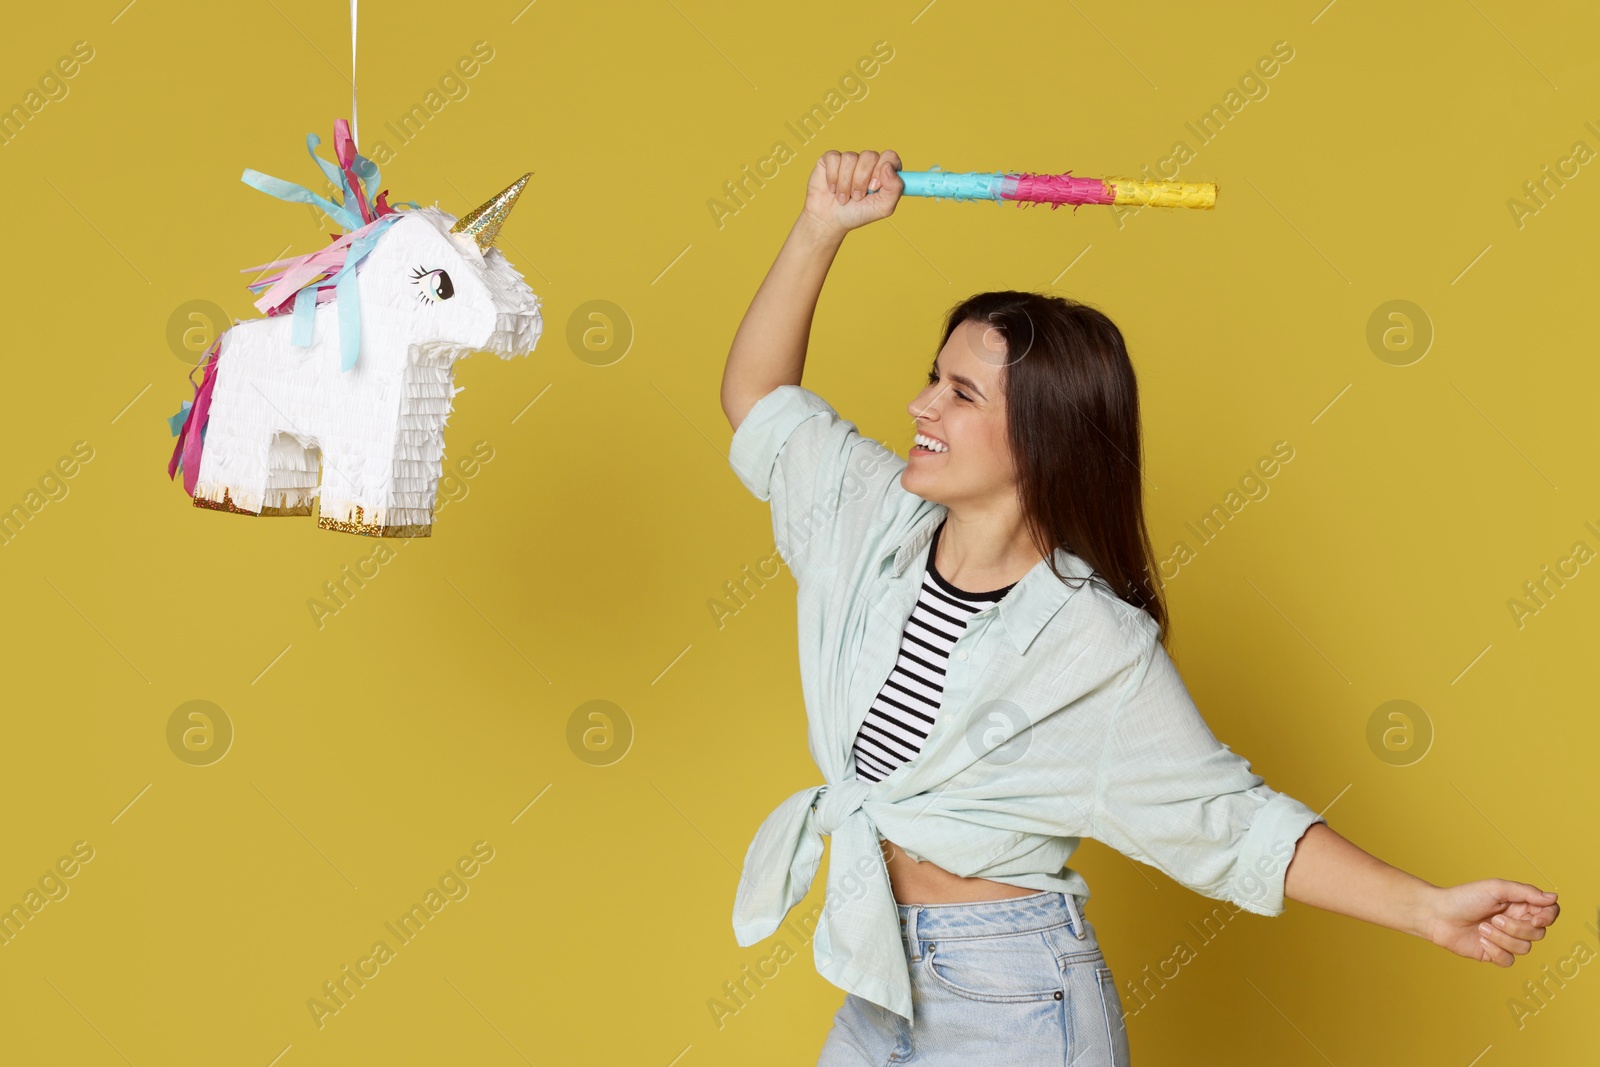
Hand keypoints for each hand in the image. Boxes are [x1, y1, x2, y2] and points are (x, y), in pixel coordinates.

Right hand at [800, 149, 903, 237]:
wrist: (830, 220)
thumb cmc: (858, 214)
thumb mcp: (883, 207)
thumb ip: (895, 188)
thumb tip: (888, 166)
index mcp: (883, 171)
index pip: (890, 156)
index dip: (882, 170)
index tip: (874, 187)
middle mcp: (867, 162)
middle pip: (870, 156)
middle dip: (862, 180)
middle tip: (858, 197)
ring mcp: (849, 159)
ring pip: (850, 158)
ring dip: (846, 184)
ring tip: (844, 197)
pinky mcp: (831, 159)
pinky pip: (834, 159)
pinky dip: (833, 178)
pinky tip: (833, 188)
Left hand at [1422, 879, 1558, 965]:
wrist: (1437, 915)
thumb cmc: (1464, 898)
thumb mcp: (1496, 888)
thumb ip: (1526, 892)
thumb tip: (1554, 897)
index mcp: (1518, 905)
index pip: (1549, 913)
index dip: (1547, 918)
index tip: (1534, 918)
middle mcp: (1515, 922)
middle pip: (1538, 933)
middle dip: (1517, 928)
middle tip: (1494, 919)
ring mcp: (1505, 940)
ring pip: (1525, 948)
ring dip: (1502, 938)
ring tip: (1482, 928)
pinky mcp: (1494, 954)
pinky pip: (1509, 961)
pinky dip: (1496, 951)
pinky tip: (1481, 941)